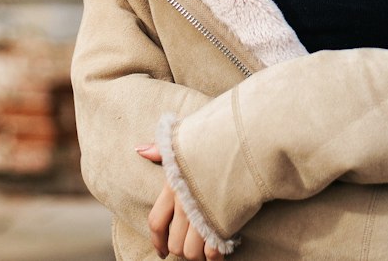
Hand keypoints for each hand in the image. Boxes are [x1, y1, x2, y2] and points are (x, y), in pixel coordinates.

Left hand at [138, 143, 221, 259]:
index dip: (157, 241)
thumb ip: (162, 150)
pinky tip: (219, 248)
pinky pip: (212, 252)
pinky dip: (214, 255)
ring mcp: (203, 214)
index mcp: (173, 185)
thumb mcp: (186, 140)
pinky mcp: (223, 222)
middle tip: (191, 246)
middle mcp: (185, 203)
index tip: (162, 251)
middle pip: (174, 243)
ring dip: (198, 255)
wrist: (247, 142)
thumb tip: (139, 150)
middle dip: (181, 249)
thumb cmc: (217, 139)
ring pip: (191, 252)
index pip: (156, 222)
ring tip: (205, 249)